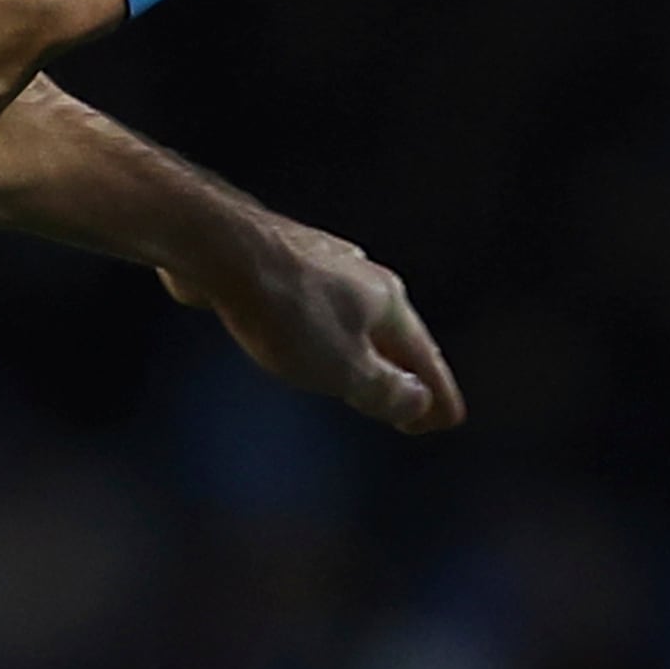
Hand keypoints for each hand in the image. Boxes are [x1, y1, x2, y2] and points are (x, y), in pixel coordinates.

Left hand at [169, 218, 466, 434]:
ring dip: (369, 350)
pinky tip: (314, 337)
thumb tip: (418, 400)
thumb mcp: (344, 369)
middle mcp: (364, 278)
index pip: (425, 358)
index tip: (448, 420)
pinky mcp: (283, 264)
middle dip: (407, 372)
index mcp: (388, 303)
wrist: (221, 248)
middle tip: (416, 405)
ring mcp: (323, 267)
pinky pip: (321, 308)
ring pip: (357, 317)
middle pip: (396, 334)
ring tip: (368, 374)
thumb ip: (384, 389)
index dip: (438, 394)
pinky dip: (331, 333)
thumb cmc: (286, 310)